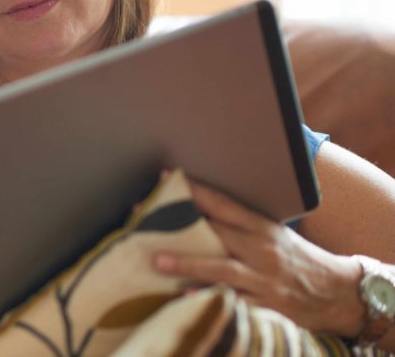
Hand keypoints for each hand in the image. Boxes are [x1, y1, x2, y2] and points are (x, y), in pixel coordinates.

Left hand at [152, 180, 365, 335]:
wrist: (337, 292)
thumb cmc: (296, 258)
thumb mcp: (273, 233)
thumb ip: (239, 223)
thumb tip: (198, 208)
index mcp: (261, 227)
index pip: (224, 204)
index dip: (195, 191)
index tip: (165, 178)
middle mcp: (261, 250)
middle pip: (217, 233)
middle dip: (181, 226)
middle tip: (145, 219)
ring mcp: (263, 279)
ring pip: (222, 269)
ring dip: (189, 264)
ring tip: (158, 261)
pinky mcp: (266, 305)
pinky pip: (235, 303)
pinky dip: (210, 299)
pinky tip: (187, 297)